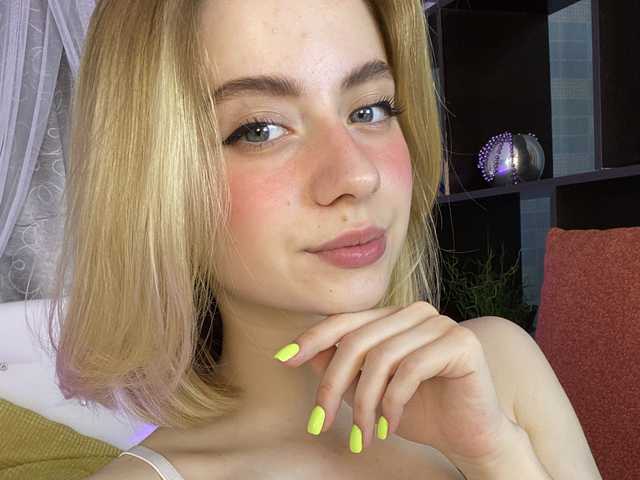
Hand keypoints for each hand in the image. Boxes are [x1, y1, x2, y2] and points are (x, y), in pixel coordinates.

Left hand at [274, 301, 520, 464]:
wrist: (469, 436)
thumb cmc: (418, 411)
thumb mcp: (369, 389)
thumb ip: (341, 366)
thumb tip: (300, 352)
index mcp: (393, 316)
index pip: (345, 321)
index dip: (312, 339)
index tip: (284, 359)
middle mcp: (416, 312)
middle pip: (357, 341)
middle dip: (332, 386)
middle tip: (320, 423)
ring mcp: (441, 323)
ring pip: (381, 358)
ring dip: (364, 404)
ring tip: (361, 436)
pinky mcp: (461, 343)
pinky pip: (410, 370)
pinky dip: (392, 403)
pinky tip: (389, 427)